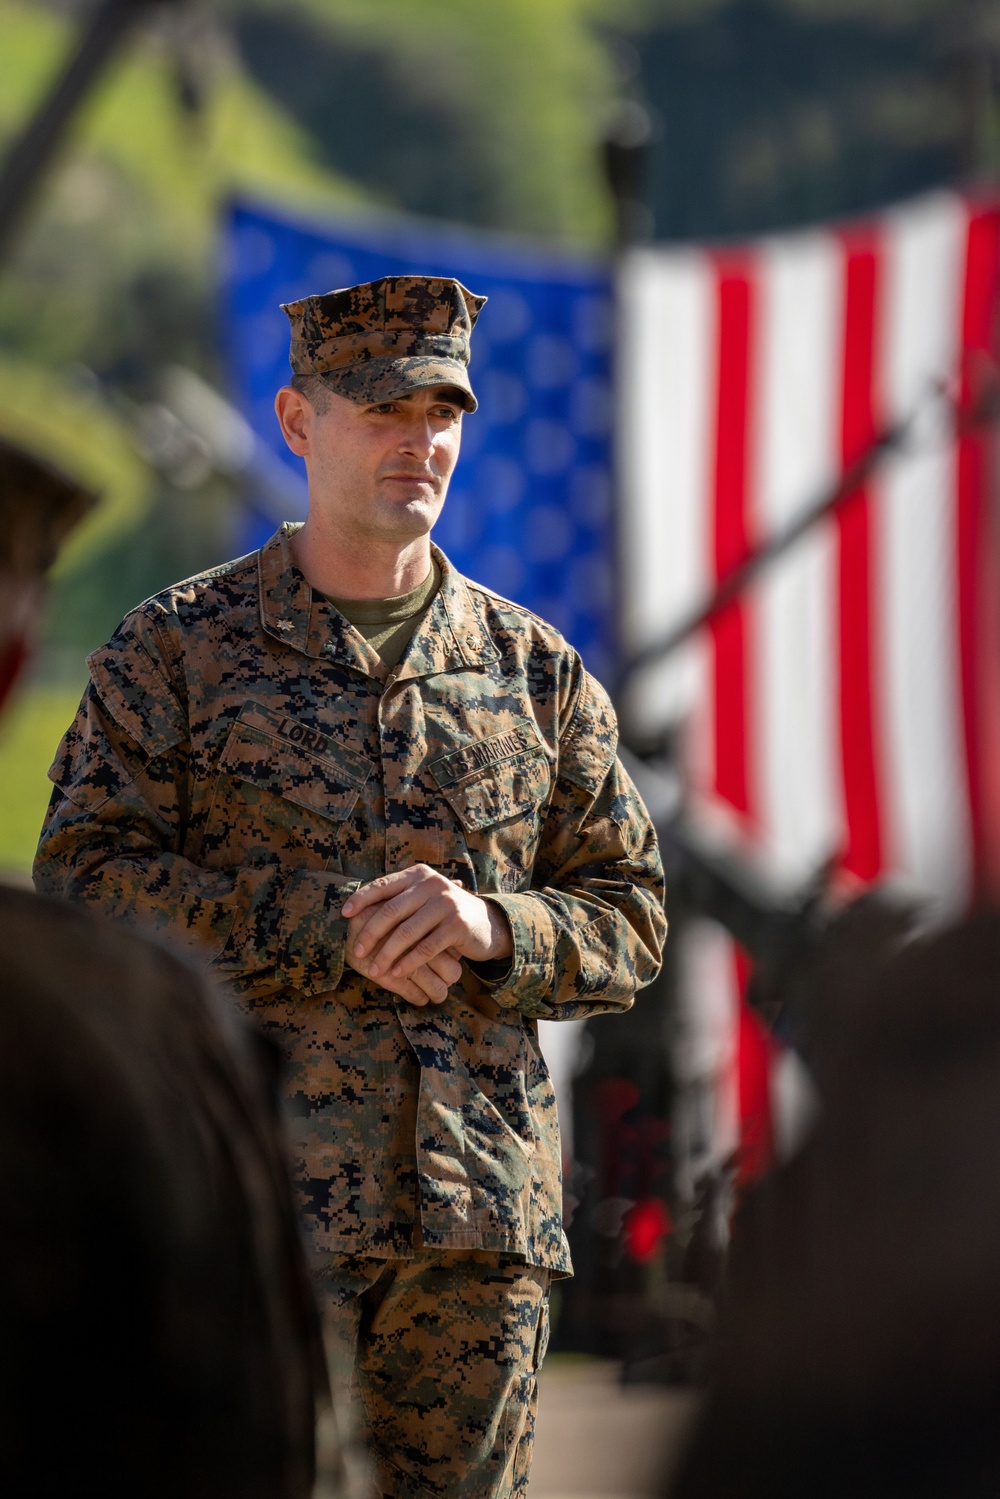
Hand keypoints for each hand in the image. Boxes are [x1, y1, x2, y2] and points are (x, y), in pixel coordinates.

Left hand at [342, 865, 512, 994]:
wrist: (487, 924)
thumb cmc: (444, 913)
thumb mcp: (422, 898)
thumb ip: (397, 899)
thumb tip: (353, 908)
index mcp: (418, 875)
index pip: (383, 885)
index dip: (361, 899)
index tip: (344, 915)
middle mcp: (432, 884)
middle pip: (392, 910)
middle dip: (371, 933)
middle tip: (356, 951)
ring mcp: (446, 903)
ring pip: (407, 932)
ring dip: (387, 953)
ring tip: (374, 970)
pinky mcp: (457, 925)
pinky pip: (426, 947)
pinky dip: (409, 962)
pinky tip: (397, 973)